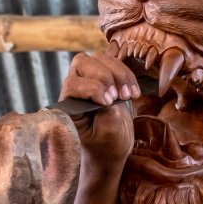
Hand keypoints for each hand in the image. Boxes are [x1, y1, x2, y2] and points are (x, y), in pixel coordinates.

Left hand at [60, 52, 135, 168]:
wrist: (114, 145)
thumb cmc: (107, 145)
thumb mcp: (108, 136)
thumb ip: (107, 117)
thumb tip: (112, 98)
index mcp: (69, 106)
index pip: (72, 84)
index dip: (92, 88)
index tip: (108, 103)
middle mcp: (75, 89)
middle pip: (81, 62)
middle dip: (104, 76)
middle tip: (118, 97)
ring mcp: (89, 79)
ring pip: (99, 57)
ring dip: (118, 73)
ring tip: (128, 95)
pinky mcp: (105, 76)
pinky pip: (114, 62)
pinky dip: (127, 74)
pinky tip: (134, 93)